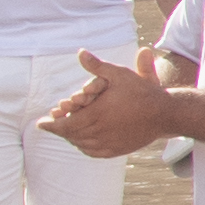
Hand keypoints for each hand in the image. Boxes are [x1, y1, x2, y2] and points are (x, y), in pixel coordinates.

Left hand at [44, 50, 187, 160]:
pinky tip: (82, 141)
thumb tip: (80, 53)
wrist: (164, 114)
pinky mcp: (117, 149)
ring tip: (65, 131)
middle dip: (58, 130)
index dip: (50, 125)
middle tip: (50, 126)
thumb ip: (97, 66)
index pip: (64, 124)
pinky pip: (93, 151)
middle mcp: (99, 131)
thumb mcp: (119, 74)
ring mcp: (108, 143)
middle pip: (70, 135)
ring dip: (70, 138)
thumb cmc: (142, 92)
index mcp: (95, 114)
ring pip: (80, 144)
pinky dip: (83, 147)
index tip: (40, 124)